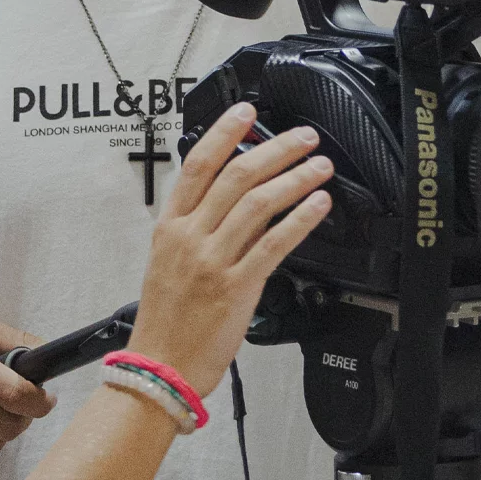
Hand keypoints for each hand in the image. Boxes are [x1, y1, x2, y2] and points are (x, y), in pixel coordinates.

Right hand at [127, 102, 333, 396]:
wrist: (160, 368)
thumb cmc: (166, 319)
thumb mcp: (167, 262)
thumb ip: (196, 227)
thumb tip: (234, 199)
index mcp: (170, 227)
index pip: (198, 165)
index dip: (225, 132)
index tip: (248, 111)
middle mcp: (190, 238)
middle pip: (236, 176)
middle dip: (275, 149)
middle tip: (303, 137)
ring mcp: (212, 261)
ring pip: (258, 204)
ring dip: (295, 178)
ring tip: (319, 166)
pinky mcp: (236, 287)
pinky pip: (274, 244)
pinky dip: (300, 219)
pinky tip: (318, 205)